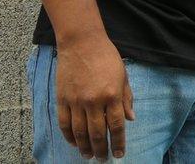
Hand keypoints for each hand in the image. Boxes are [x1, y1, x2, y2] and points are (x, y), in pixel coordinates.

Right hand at [55, 36, 134, 159]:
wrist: (82, 42)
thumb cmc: (106, 57)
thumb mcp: (123, 76)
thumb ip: (126, 99)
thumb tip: (131, 119)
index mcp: (112, 95)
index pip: (116, 126)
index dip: (118, 143)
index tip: (118, 154)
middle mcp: (94, 100)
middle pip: (97, 133)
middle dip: (101, 149)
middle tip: (103, 159)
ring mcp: (76, 100)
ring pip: (79, 132)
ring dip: (84, 147)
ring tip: (88, 155)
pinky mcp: (62, 98)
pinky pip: (65, 123)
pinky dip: (69, 136)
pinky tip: (74, 142)